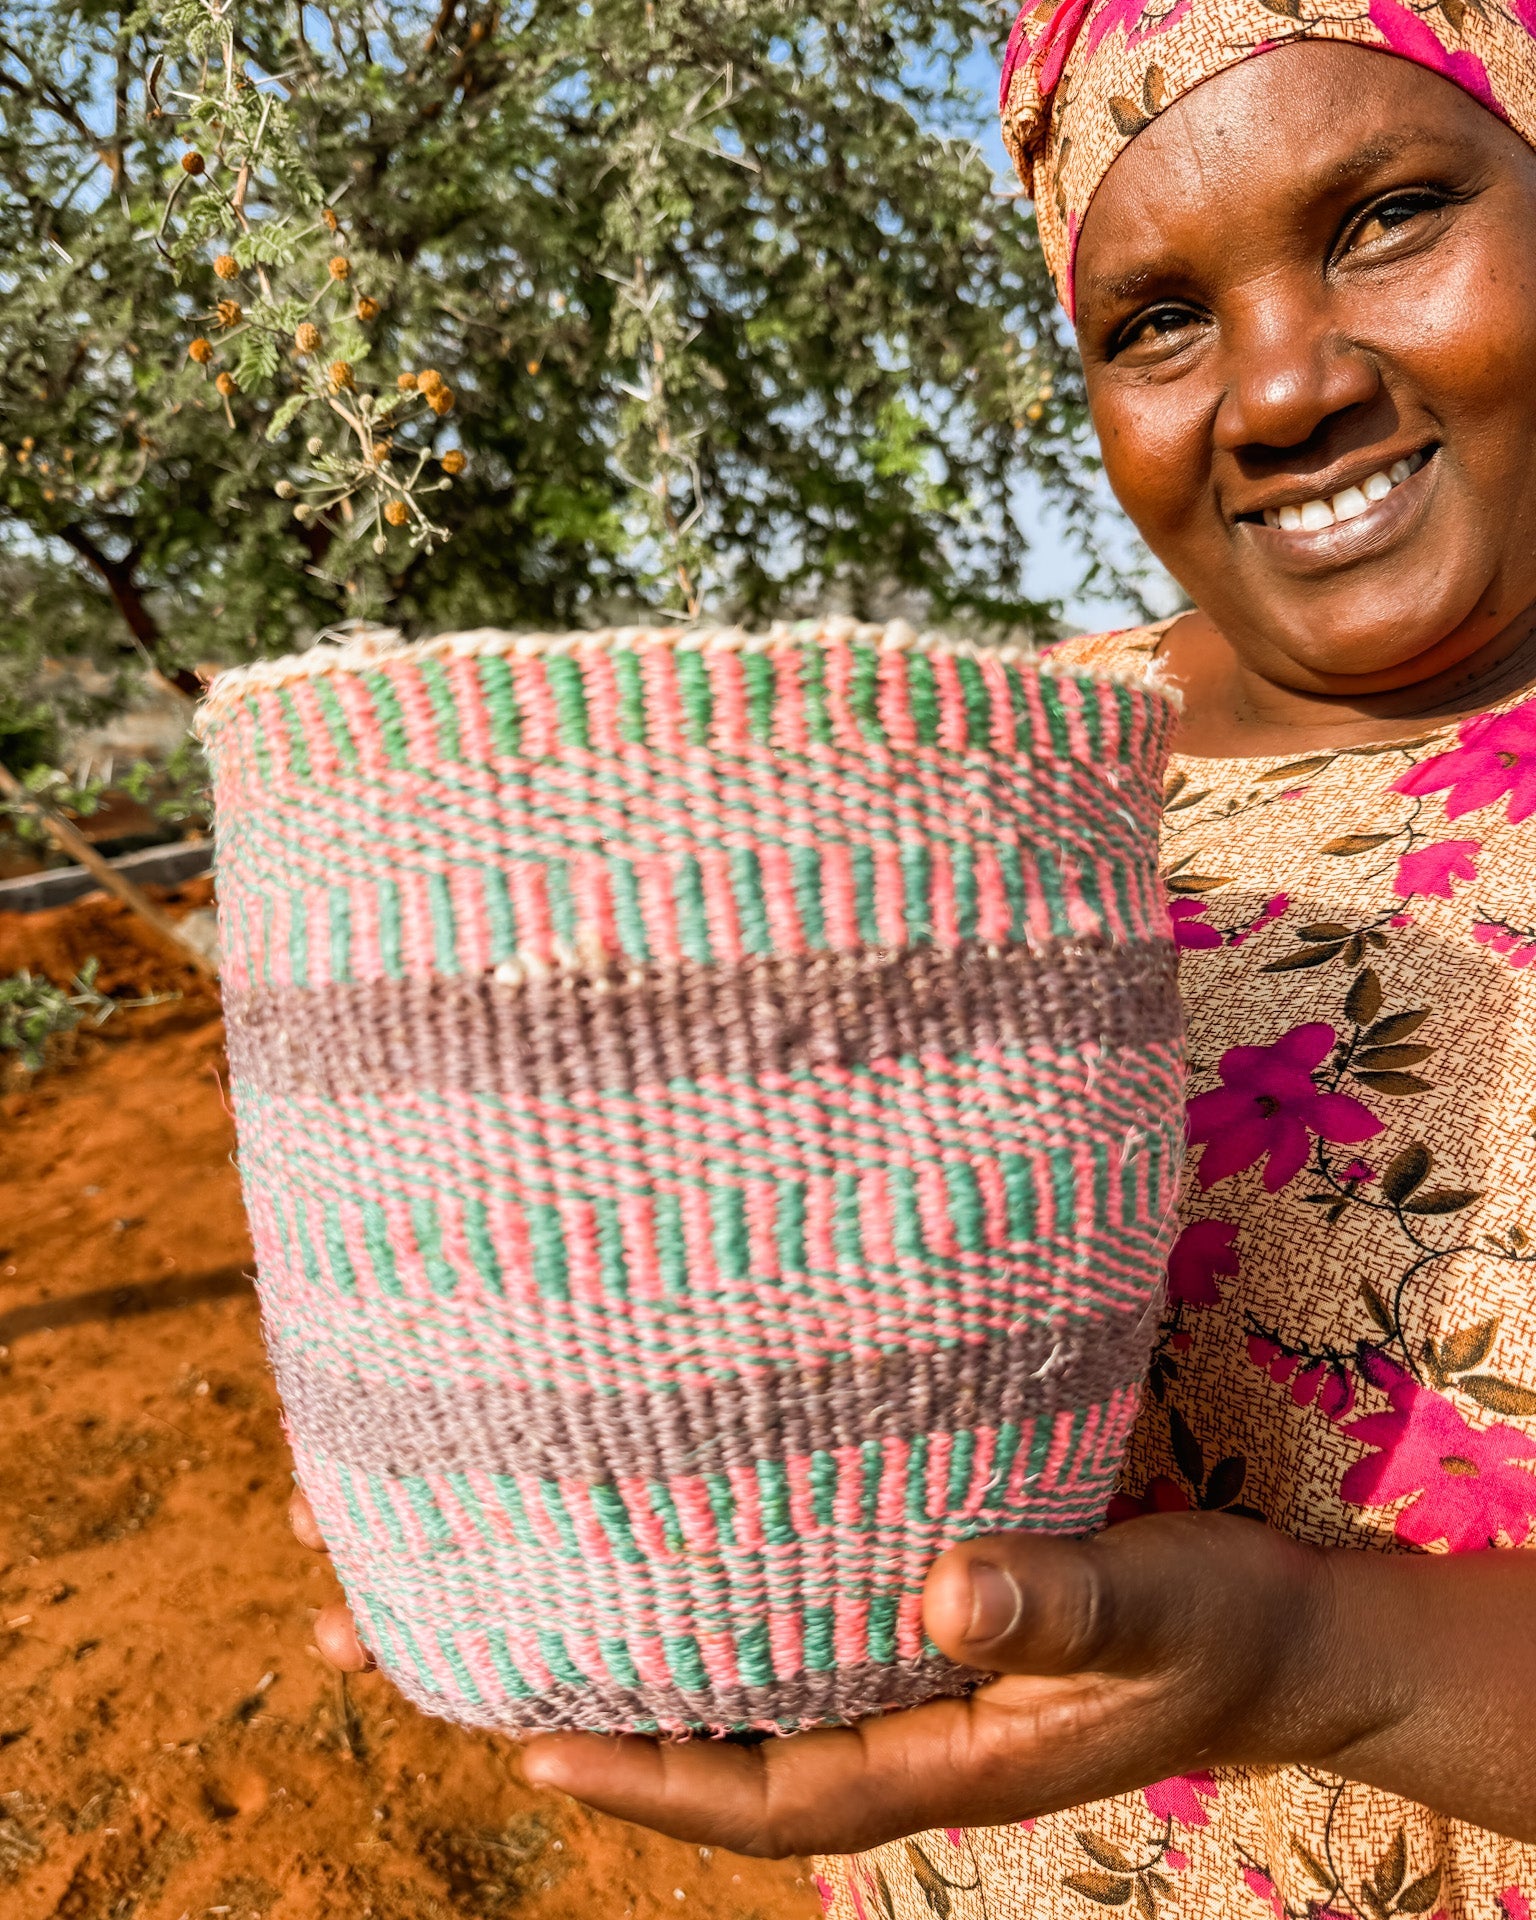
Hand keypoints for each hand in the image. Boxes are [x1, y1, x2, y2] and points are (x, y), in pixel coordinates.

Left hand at [289, 1492, 1535, 1852]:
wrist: (1273, 1629)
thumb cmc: (1220, 1629)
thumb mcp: (1157, 1608)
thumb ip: (1062, 1595)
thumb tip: (937, 1588)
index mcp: (930, 1751)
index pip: (753, 1791)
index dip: (634, 1773)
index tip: (508, 1738)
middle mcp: (881, 1716)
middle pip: (689, 1724)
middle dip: (537, 1683)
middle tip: (369, 1616)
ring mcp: (880, 1666)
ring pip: (709, 1661)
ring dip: (584, 1614)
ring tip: (436, 1549)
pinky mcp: (897, 1604)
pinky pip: (763, 1609)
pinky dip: (674, 1580)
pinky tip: (611, 1522)